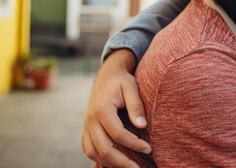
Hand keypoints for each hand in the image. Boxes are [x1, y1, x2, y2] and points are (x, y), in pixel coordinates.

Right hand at [82, 49, 151, 167]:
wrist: (106, 76)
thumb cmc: (121, 81)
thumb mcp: (131, 87)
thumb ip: (136, 105)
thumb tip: (142, 125)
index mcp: (102, 109)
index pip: (117, 134)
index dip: (134, 144)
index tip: (149, 148)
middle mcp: (91, 120)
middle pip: (103, 149)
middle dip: (122, 162)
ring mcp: (86, 126)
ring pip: (94, 153)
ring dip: (111, 164)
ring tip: (130, 167)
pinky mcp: (87, 130)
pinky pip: (89, 149)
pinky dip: (101, 159)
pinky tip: (116, 163)